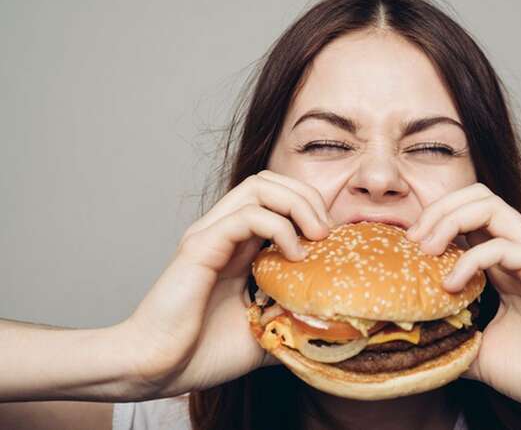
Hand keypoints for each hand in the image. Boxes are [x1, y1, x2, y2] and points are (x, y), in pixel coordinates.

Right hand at [119, 170, 333, 398]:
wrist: (156, 371)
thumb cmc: (202, 354)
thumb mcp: (263, 333)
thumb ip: (290, 318)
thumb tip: (327, 320)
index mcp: (237, 247)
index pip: (276, 198)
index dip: (310, 207)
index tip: (333, 241)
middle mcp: (222, 233)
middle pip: (270, 181)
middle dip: (308, 197)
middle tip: (328, 233)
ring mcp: (210, 235)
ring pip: (259, 186)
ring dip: (298, 203)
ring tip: (317, 236)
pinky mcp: (200, 247)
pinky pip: (246, 216)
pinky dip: (279, 227)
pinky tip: (294, 256)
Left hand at [405, 183, 520, 417]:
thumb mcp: (478, 349)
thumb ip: (452, 334)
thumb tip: (413, 339)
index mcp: (505, 263)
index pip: (469, 214)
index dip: (435, 219)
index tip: (407, 247)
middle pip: (478, 196)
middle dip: (439, 209)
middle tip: (413, 241)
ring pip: (491, 206)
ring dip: (450, 220)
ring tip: (426, 250)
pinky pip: (503, 246)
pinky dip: (470, 259)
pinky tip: (451, 285)